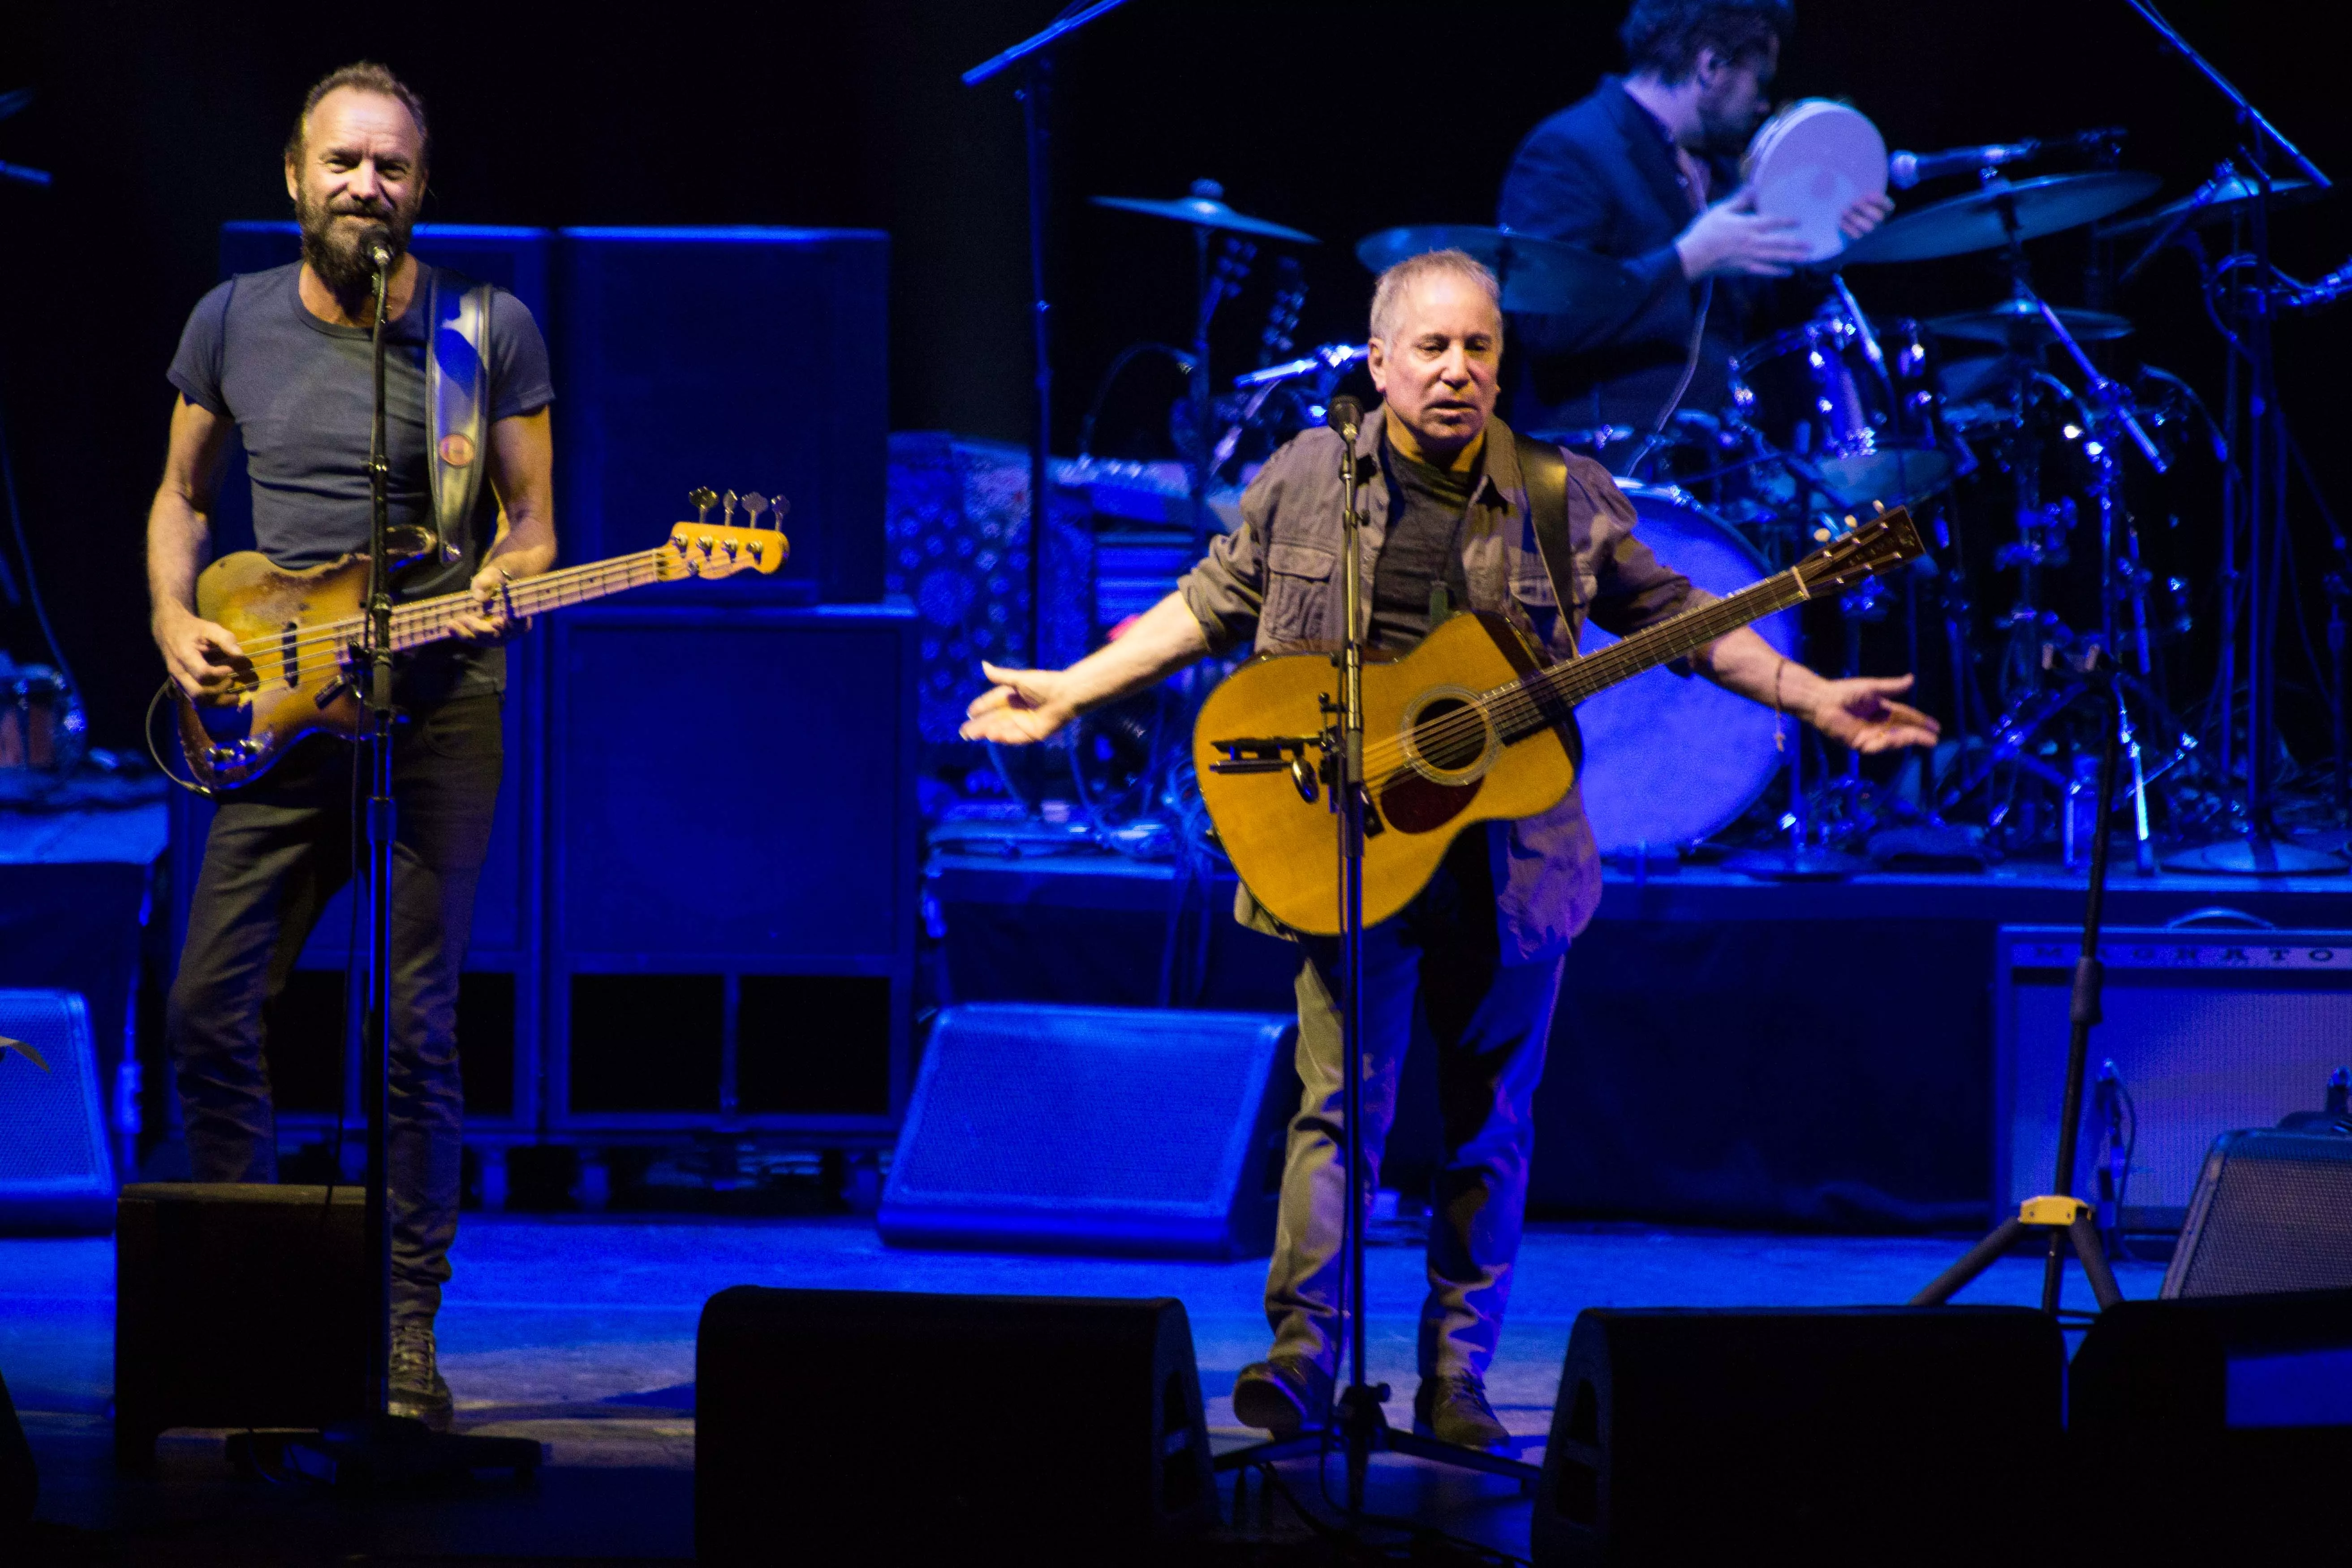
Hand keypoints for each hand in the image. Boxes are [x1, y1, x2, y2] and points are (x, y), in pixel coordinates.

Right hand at [154, 606, 251, 699]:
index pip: (202, 673)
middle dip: (219, 693)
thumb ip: (225, 639)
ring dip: (217, 702)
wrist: (167, 630)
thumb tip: (240, 655)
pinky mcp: (179, 684)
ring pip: (195, 700)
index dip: (219, 674)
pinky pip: (193, 699)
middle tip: (234, 684)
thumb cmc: (190, 628)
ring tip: (235, 698)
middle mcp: (178, 671)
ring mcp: (177, 679)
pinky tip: (224, 698)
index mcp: (184, 655)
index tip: (232, 669)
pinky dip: (210, 701)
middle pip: (198, 692)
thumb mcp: (209, 627)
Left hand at [449, 560, 528, 643]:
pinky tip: (449, 627)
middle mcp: (511, 631)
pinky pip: (473, 639)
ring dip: (465, 633)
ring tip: (451, 624)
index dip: (509, 625)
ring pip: (482, 640)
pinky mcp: (484, 637)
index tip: (498, 621)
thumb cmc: (496, 580)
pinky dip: (460, 633)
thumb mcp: (493, 575)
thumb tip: (480, 597)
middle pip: (496, 636)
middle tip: (465, 618)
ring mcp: (497, 636)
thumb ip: (488, 582)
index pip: (518, 625)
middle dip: (479, 629)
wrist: (494, 586)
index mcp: (521, 617)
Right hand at [961, 662, 1076, 744]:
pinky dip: (1004, 736)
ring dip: (987, 731)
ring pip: (1001, 729)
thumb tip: (983, 665)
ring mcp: (1024, 723)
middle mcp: (1017, 710)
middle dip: (979, 725)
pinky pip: (1015, 736)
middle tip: (964, 732)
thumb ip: (1000, 676)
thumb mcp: (1019, 679)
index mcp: (1013, 696)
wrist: (1065, 695)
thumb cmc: (1044, 684)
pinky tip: (992, 735)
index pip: (993, 702)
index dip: (981, 707)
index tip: (969, 712)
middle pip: (994, 719)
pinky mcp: (1033, 733)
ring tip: (973, 734)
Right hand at [1675, 188, 1811, 278]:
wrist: (1694, 256)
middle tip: (1812, 245)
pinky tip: (1788, 272)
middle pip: (1779, 242)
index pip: (1772, 222)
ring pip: (1775, 257)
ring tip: (1806, 258)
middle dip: (1796, 244)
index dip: (1787, 221)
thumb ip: (1739, 200)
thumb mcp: (1720, 210)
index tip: (1799, 221)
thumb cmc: (1705, 232)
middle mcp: (1752, 242)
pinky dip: (1777, 272)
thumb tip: (1752, 187)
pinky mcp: (1744, 269)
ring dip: (1792, 258)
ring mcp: (1749, 257)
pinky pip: (1765, 271)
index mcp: (1747, 226)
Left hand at [1805, 673, 1941, 753]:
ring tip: (1924, 739)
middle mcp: (1878, 725)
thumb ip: (1892, 687)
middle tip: (1934, 739)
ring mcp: (1869, 735)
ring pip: (1893, 740)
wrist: (1823, 700)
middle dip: (1919, 735)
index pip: (1906, 718)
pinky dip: (1889, 744)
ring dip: (1908, 740)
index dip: (1920, 722)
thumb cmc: (1845, 692)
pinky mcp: (1858, 743)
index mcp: (1883, 711)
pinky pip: (1877, 746)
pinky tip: (1900, 740)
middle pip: (1903, 731)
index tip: (1936, 726)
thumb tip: (1911, 679)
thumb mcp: (1873, 688)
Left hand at [1840, 191, 1895, 239]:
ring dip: (1855, 218)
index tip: (1867, 195)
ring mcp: (1871, 236)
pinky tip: (1841, 222)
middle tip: (1854, 202)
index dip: (1880, 201)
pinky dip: (1848, 228)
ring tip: (1844, 211)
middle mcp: (1880, 225)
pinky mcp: (1859, 244)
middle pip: (1878, 217)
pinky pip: (1856, 237)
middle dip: (1866, 209)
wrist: (1842, 232)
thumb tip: (1861, 194)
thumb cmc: (1853, 212)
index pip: (1889, 207)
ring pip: (1868, 228)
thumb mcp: (1859, 202)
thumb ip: (1862, 197)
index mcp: (1883, 213)